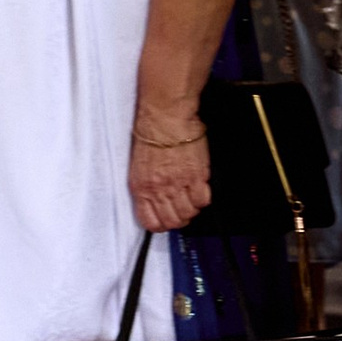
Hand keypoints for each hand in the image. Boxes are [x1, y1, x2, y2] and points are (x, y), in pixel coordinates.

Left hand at [129, 93, 211, 233]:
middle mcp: (159, 189)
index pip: (150, 222)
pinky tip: (198, 190)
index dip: (159, 225)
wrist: (165, 116)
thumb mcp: (138, 165)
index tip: (163, 221)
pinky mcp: (197, 176)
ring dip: (191, 209)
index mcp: (141, 187)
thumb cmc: (150, 132)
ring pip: (189, 213)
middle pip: (172, 221)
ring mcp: (179, 184)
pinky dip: (202, 199)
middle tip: (179, 210)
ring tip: (188, 198)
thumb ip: (146, 186)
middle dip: (177, 219)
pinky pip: (203, 200)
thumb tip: (153, 202)